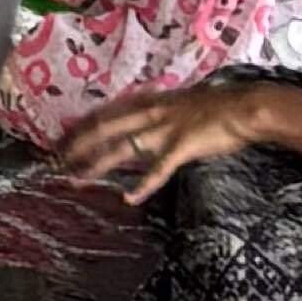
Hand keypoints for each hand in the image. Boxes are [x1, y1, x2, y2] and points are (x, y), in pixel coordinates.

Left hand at [49, 83, 286, 208]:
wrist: (245, 108)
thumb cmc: (218, 107)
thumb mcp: (182, 104)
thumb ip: (160, 113)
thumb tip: (145, 122)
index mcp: (150, 102)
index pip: (107, 113)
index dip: (82, 126)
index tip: (62, 137)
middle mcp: (150, 113)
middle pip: (104, 128)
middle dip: (77, 144)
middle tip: (55, 160)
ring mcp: (164, 130)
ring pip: (121, 148)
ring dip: (97, 164)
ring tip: (77, 179)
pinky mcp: (180, 146)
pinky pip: (157, 169)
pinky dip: (142, 184)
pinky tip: (129, 198)